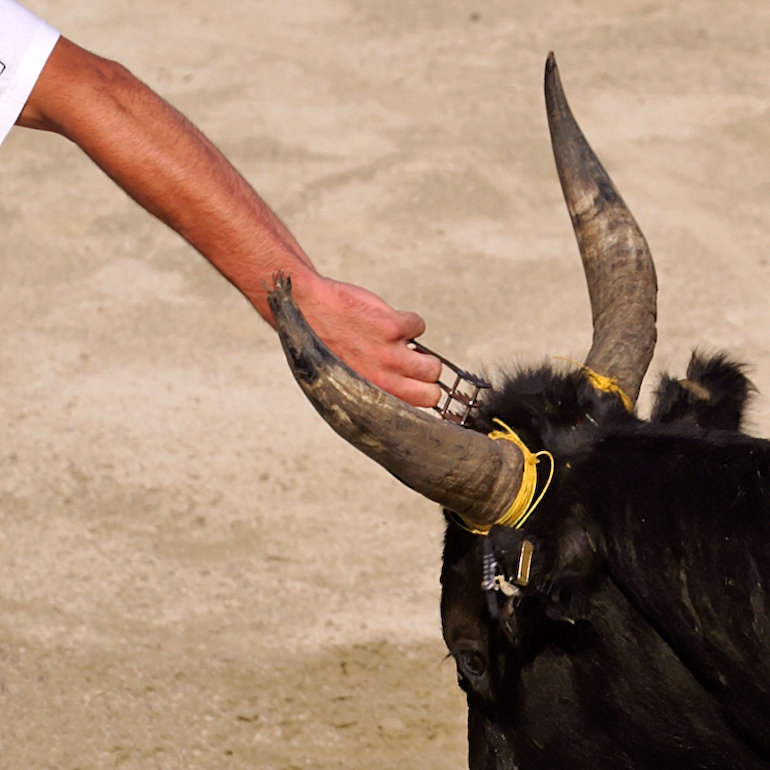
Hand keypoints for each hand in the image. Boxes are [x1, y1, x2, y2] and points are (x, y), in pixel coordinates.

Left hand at [288, 271, 441, 407]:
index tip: (413, 385)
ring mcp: (390, 354)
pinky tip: (386, 322)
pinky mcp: (392, 326)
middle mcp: (384, 381)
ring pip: (433, 364)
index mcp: (372, 398)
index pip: (416, 411)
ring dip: (422, 353)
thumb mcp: (341, 383)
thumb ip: (369, 393)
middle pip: (432, 391)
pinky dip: (408, 322)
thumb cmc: (320, 347)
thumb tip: (395, 395)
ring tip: (401, 345)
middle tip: (409, 364)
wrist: (305, 309)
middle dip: (425, 379)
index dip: (419, 397)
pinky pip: (419, 326)